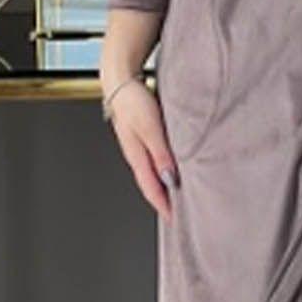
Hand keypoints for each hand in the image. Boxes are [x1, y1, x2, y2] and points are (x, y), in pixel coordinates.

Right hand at [105, 79, 179, 221]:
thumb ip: (161, 153)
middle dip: (165, 201)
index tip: (176, 221)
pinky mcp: (144, 135)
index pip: (152, 190)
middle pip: (152, 185)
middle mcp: (137, 155)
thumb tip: (170, 179)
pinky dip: (165, 168)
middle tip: (181, 215)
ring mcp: (139, 146)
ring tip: (181, 195)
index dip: (164, 207)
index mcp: (137, 157)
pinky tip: (174, 168)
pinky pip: (156, 159)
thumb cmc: (133, 100)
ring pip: (154, 173)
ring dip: (166, 185)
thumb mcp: (150, 128)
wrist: (120, 80)